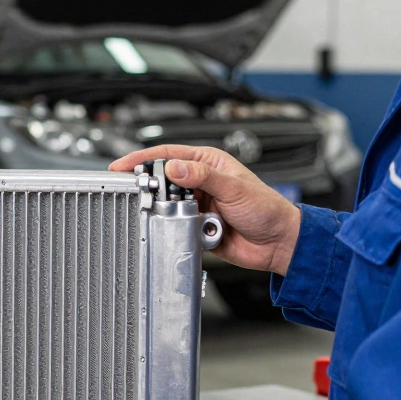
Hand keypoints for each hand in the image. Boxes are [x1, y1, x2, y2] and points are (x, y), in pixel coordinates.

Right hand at [110, 145, 302, 275]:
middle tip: (136, 192)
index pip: (169, 156)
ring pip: (166, 205)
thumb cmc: (266, 209)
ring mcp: (196, 204)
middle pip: (162, 180)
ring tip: (161, 212)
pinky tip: (183, 228)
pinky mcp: (194, 225)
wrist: (278, 243)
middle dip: (150, 187)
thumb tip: (174, 168)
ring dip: (166, 210)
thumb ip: (202, 176)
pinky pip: (175, 225)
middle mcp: (200, 182)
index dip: (142, 160)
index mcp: (208, 164)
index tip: (122, 166)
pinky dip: (177, 228)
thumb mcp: (234, 187)